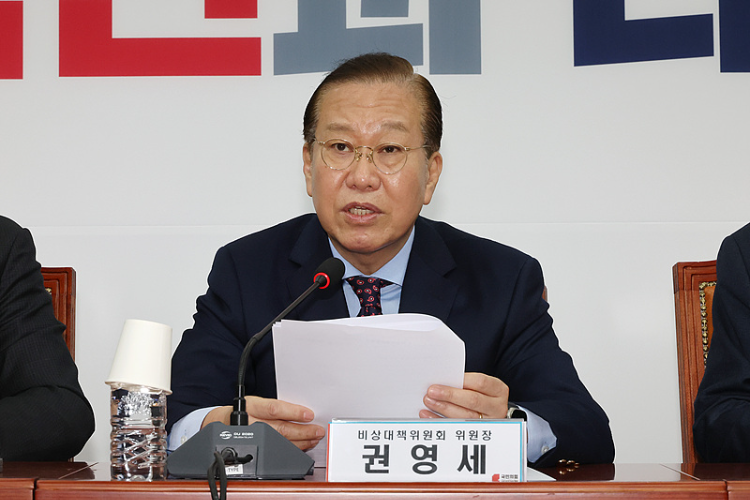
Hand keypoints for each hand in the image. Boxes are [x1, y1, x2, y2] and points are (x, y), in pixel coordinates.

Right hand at [202, 396, 325, 450]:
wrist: (221, 423)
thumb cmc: (245, 410)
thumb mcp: (257, 402)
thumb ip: (276, 407)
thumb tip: (303, 412)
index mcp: (252, 406)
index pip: (274, 409)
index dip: (293, 412)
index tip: (309, 414)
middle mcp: (251, 423)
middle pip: (280, 429)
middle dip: (302, 431)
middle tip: (317, 431)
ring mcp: (252, 438)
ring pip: (279, 442)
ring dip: (301, 442)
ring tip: (314, 439)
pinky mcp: (253, 449)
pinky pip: (276, 451)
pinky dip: (292, 449)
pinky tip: (302, 446)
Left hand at [420, 372, 509, 419]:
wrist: (491, 411)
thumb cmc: (480, 394)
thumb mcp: (478, 385)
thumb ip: (464, 383)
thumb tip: (440, 382)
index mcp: (498, 390)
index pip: (480, 383)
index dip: (461, 380)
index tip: (443, 379)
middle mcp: (496, 407)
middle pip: (472, 400)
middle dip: (450, 395)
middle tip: (432, 392)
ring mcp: (489, 422)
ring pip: (465, 416)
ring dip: (443, 408)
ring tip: (429, 401)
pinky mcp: (477, 433)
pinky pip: (456, 427)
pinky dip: (440, 420)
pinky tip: (429, 415)